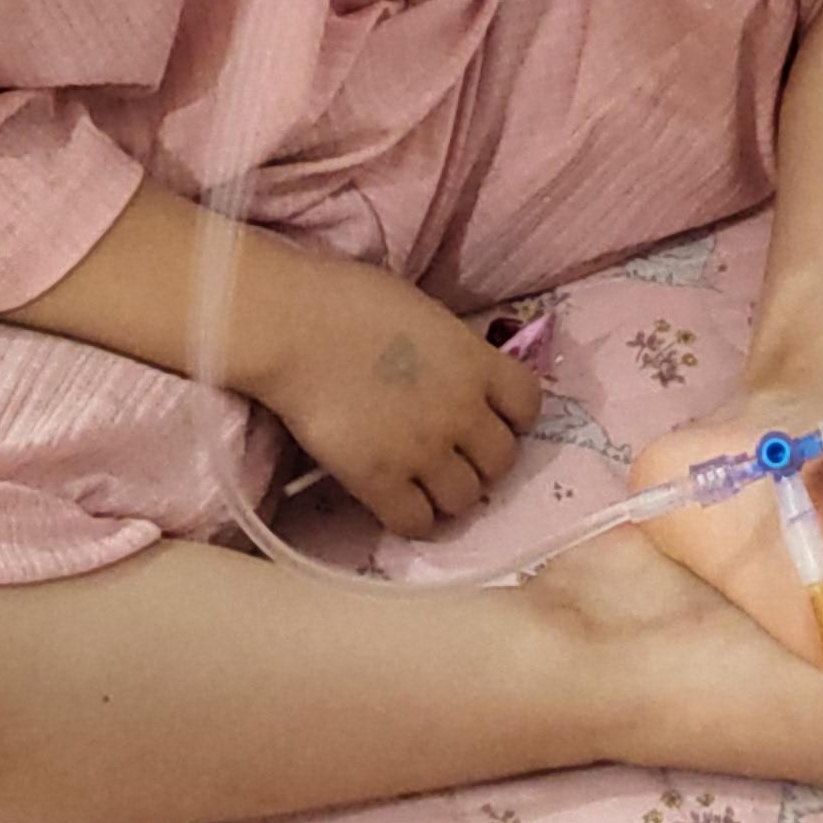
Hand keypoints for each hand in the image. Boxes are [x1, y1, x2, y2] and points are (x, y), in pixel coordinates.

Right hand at [248, 255, 543, 540]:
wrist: (295, 326)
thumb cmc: (350, 299)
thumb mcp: (425, 313)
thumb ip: (453, 351)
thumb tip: (457, 371)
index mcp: (476, 362)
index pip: (528, 405)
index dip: (513, 417)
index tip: (491, 417)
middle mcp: (462, 411)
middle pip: (501, 461)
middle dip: (481, 460)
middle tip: (455, 454)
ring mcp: (424, 451)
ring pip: (465, 499)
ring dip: (449, 493)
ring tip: (425, 482)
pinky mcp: (381, 481)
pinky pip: (416, 523)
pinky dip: (412, 518)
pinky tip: (396, 501)